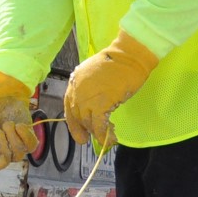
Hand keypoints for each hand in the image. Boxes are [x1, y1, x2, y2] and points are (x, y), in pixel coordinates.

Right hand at [0, 71, 37, 173]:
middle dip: (2, 142)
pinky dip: (25, 135)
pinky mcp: (26, 140)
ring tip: (7, 124)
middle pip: (6, 160)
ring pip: (19, 154)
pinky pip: (31, 146)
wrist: (1, 92)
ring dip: (13, 137)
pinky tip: (19, 125)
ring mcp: (14, 147)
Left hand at [63, 29, 159, 149]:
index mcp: (74, 81)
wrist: (128, 57)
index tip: (79, 131)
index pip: (69, 106)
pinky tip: (110, 139)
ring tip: (106, 137)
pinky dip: (104, 134)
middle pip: (77, 116)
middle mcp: (76, 90)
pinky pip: (98, 125)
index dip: (74, 121)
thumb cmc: (117, 63)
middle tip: (90, 139)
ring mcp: (86, 98)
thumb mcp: (95, 74)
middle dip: (84, 130)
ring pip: (87, 122)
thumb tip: (93, 104)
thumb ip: (89, 88)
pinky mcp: (99, 105)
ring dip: (96, 133)